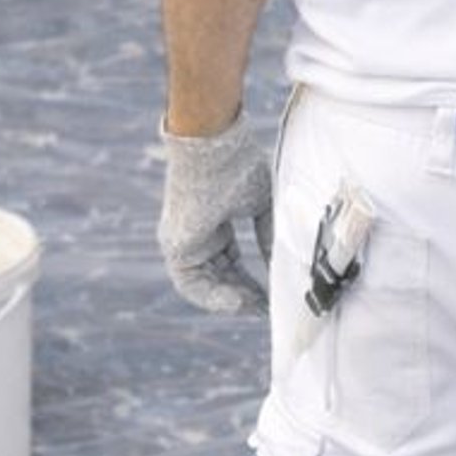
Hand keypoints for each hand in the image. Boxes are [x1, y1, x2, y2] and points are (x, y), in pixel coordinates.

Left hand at [159, 115, 273, 313]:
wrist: (215, 147)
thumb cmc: (239, 166)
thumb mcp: (262, 205)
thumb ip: (268, 236)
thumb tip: (280, 265)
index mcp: (214, 220)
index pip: (230, 260)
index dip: (250, 279)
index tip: (271, 294)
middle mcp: (196, 233)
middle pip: (219, 274)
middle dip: (243, 294)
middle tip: (266, 308)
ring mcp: (183, 240)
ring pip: (205, 283)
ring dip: (230, 299)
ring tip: (255, 308)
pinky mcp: (175, 245)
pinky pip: (190, 284)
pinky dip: (213, 297)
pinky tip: (238, 301)